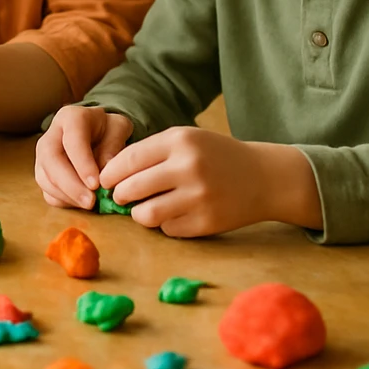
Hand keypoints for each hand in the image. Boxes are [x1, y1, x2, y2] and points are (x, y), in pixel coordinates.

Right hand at [34, 104, 133, 208]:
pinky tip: (80, 203)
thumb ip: (113, 145)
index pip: (71, 141)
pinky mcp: (43, 173)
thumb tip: (104, 174)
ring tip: (89, 205)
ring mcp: (43, 155)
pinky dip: (62, 201)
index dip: (82, 163)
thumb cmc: (107, 129)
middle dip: (70, 185)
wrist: (96, 131)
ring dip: (66, 196)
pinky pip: (47, 191)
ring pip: (45, 177)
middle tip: (90, 202)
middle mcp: (51, 135)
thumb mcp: (118, 128)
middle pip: (51, 159)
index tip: (96, 184)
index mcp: (71, 118)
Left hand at [101, 126, 312, 236]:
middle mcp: (189, 168)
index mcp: (180, 142)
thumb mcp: (186, 139)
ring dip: (139, 213)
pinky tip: (174, 214)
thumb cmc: (215, 155)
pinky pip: (168, 230)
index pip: (128, 160)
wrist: (264, 177)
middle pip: (132, 189)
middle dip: (120, 195)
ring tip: (144, 207)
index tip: (104, 180)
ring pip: (146, 215)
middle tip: (121, 196)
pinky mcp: (207, 223)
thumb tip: (107, 175)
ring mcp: (199, 198)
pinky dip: (165, 224)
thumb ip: (149, 152)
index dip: (110, 173)